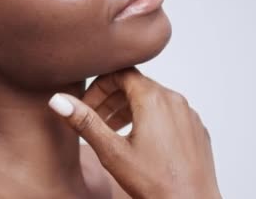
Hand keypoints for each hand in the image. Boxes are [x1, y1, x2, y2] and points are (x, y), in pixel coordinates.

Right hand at [48, 67, 221, 198]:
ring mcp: (188, 114)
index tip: (88, 106)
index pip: (120, 73)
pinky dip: (151, 120)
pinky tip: (141, 144)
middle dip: (112, 100)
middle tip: (95, 121)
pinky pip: (170, 113)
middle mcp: (175, 99)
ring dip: (130, 110)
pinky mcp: (196, 129)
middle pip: (136, 85)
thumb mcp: (111, 151)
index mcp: (153, 98)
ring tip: (113, 132)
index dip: (99, 86)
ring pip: (154, 99)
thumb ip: (85, 122)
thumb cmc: (155, 183)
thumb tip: (59, 100)